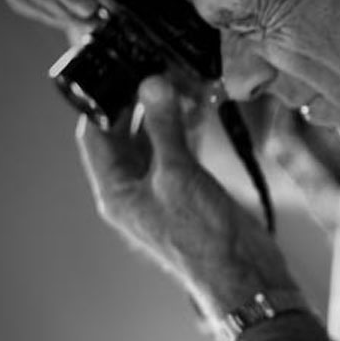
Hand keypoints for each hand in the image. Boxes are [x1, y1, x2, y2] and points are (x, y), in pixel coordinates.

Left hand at [77, 73, 297, 324]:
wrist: (243, 272)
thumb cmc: (202, 237)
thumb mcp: (177, 174)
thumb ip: (164, 127)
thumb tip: (152, 86)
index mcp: (116, 191)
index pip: (96, 136)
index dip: (104, 101)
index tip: (119, 70)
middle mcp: (135, 189)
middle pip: (126, 134)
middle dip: (140, 101)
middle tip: (155, 68)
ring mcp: (164, 188)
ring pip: (157, 139)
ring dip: (167, 112)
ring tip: (180, 80)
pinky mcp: (192, 188)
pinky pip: (182, 149)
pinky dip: (188, 127)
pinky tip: (200, 105)